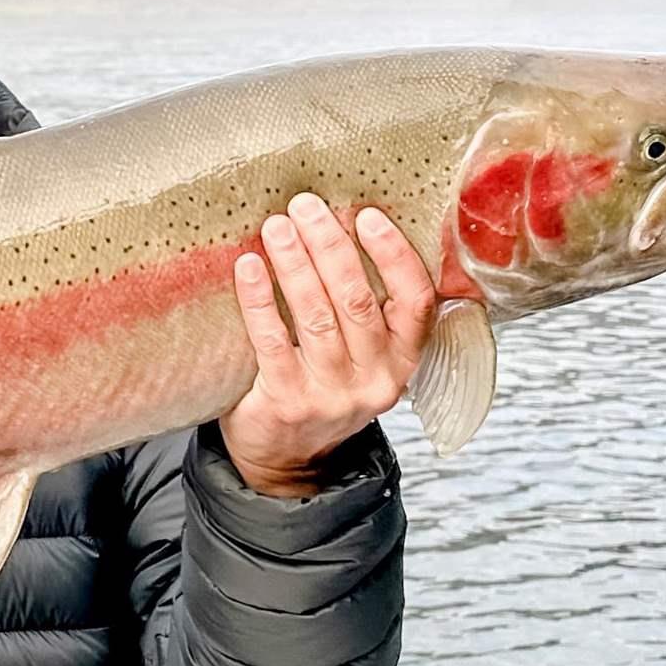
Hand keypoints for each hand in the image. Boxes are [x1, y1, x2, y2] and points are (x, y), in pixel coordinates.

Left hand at [220, 194, 437, 497]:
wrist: (286, 459)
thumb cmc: (324, 385)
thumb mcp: (364, 355)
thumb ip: (364, 306)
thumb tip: (337, 223)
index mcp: (403, 360)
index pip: (416, 303)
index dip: (395, 256)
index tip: (367, 216)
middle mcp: (376, 379)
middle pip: (358, 301)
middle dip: (331, 246)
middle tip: (305, 206)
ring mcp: (332, 395)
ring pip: (317, 317)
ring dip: (295, 264)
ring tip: (277, 227)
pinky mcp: (287, 403)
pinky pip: (272, 341)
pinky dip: (260, 299)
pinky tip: (249, 267)